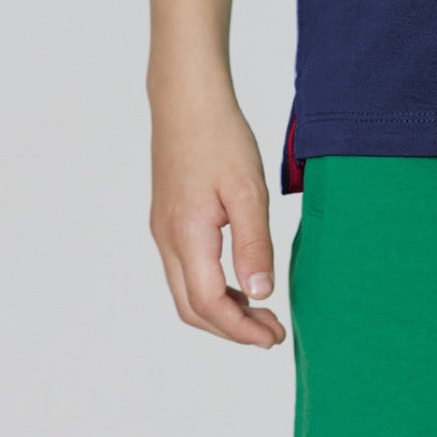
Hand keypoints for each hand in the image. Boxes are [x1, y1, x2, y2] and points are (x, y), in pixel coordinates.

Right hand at [149, 88, 285, 347]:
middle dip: (231, 329)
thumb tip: (261, 295)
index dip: (241, 330)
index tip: (273, 338)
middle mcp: (167, 240)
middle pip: (192, 308)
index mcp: (187, 237)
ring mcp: (164, 230)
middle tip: (271, 332)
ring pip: (186, 291)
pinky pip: (185, 269)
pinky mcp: (168, 218)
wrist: (186, 99)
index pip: (210, 305)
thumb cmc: (220, 137)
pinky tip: (240, 277)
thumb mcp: (247, 191)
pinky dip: (212, 286)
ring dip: (221, 310)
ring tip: (261, 310)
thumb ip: (254, 244)